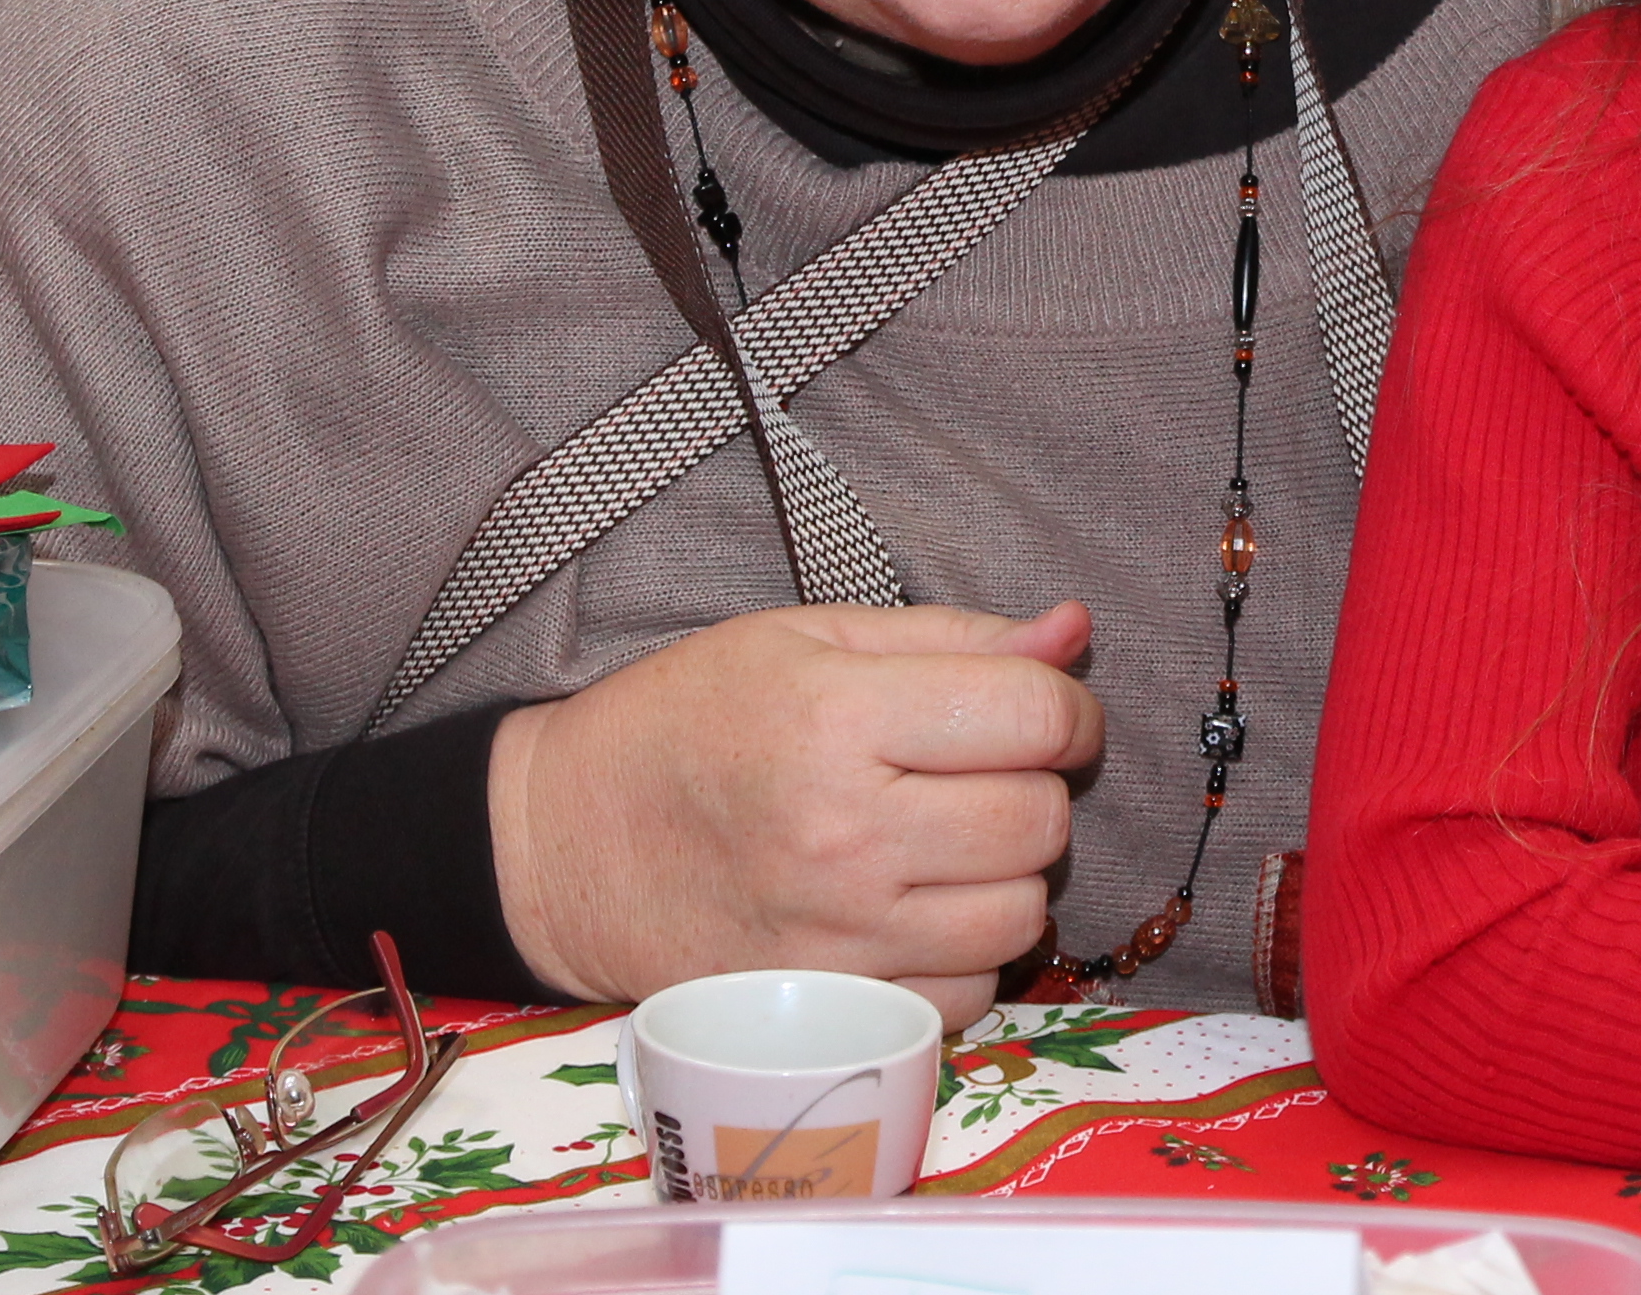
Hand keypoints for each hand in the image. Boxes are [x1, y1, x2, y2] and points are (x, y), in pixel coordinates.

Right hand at [487, 601, 1104, 1024]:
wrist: (565, 842)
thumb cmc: (687, 719)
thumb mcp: (808, 640)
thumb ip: (952, 637)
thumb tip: (1075, 633)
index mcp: (838, 719)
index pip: (1034, 717)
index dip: (1068, 709)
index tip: (1045, 713)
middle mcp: (844, 835)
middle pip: (1039, 821)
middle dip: (1038, 788)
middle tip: (984, 775)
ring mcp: (836, 936)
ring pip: (1020, 916)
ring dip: (1010, 876)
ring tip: (951, 843)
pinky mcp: (825, 1007)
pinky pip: (967, 996)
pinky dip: (967, 955)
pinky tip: (921, 910)